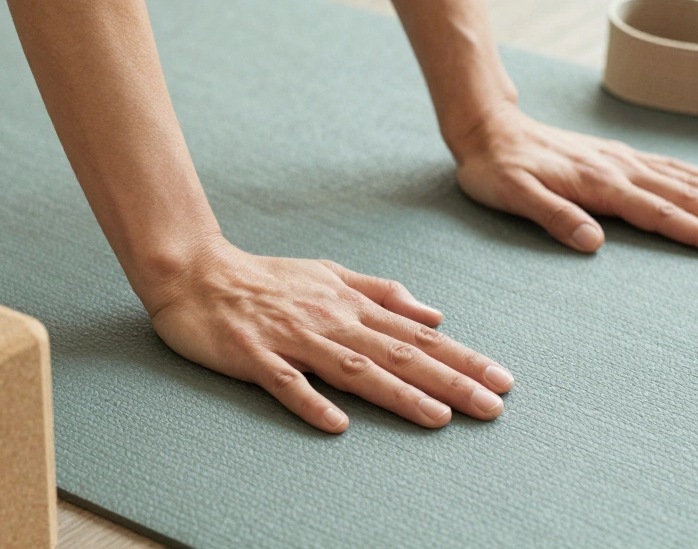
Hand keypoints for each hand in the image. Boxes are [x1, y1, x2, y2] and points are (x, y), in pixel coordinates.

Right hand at [145, 240, 512, 432]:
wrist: (196, 273)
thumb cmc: (266, 278)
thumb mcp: (331, 274)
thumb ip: (382, 293)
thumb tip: (435, 311)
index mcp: (349, 304)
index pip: (416, 334)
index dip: (461, 357)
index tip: (501, 379)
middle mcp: (329, 320)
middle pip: (397, 354)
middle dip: (448, 380)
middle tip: (492, 407)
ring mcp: (292, 339)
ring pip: (352, 369)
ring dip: (397, 394)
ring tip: (438, 417)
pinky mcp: (254, 356)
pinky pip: (285, 382)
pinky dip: (310, 401)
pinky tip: (335, 424)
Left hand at [451, 102, 697, 255]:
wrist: (487, 129)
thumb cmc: (496, 170)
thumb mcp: (514, 197)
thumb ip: (554, 217)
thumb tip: (595, 243)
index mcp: (601, 184)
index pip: (660, 214)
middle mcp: (620, 169)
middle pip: (688, 197)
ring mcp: (622, 161)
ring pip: (688, 182)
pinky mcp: (618, 158)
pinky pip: (673, 169)